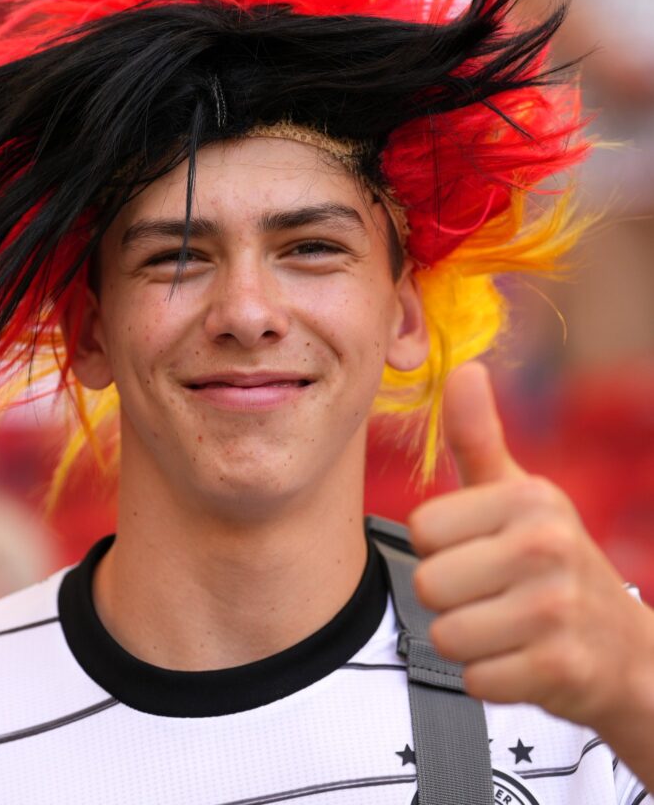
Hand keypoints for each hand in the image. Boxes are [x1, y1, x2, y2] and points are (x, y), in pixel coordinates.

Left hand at [408, 362, 652, 731]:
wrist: (624, 648)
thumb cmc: (548, 557)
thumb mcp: (516, 493)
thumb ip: (477, 436)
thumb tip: (463, 367)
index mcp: (528, 498)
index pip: (423, 529)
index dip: (441, 547)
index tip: (479, 549)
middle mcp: (545, 546)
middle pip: (429, 584)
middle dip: (452, 598)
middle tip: (492, 593)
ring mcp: (555, 610)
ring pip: (446, 636)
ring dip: (468, 640)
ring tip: (506, 625)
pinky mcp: (558, 668)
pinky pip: (474, 680)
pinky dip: (491, 677)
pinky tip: (522, 658)